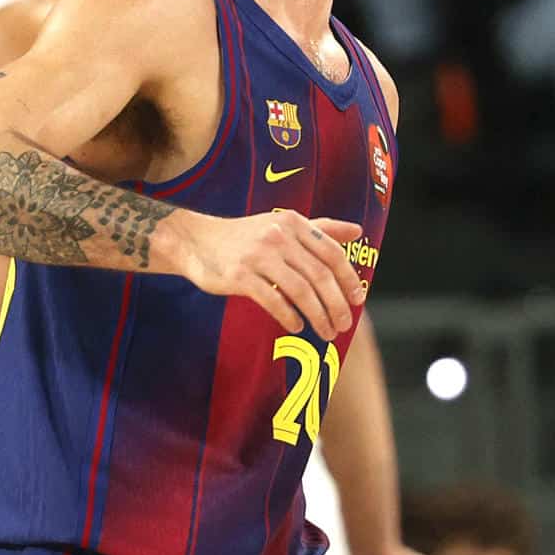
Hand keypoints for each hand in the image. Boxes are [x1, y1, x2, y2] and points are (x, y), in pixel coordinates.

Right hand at [176, 210, 365, 340]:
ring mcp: (258, 255)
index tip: (358, 300)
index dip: (348, 279)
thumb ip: (320, 228)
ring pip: (300, 290)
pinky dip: (289, 316)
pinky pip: (273, 300)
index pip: (331, 253)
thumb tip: (357, 231)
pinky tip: (296, 327)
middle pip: (319, 275)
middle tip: (344, 325)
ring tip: (325, 331)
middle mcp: (278, 236)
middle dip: (336, 304)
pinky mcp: (239, 275)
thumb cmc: (246, 237)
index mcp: (293, 222)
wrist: (196, 240)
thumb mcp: (282, 225)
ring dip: (318, 315)